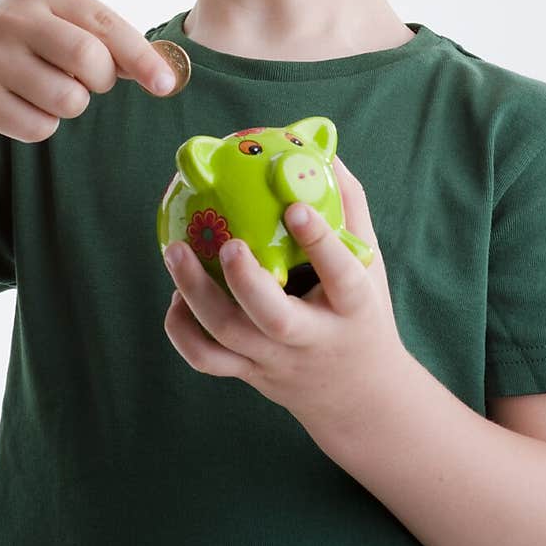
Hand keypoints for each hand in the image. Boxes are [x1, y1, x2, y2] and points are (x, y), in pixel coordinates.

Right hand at [0, 0, 176, 141]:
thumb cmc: (30, 49)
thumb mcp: (63, 29)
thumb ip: (110, 44)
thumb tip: (164, 74)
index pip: (105, 25)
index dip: (141, 57)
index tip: (166, 84)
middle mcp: (13, 18)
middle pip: (89, 59)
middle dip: (101, 80)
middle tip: (86, 81)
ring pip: (68, 99)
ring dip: (71, 105)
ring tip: (48, 91)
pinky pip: (40, 128)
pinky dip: (43, 126)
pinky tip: (22, 107)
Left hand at [162, 153, 407, 432]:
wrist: (358, 397)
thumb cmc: (362, 313)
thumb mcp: (370, 264)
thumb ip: (348, 207)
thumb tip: (320, 148)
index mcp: (352, 310)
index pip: (341, 276)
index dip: (319, 242)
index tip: (295, 208)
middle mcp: (311, 340)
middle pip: (273, 319)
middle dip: (245, 281)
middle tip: (227, 243)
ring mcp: (275, 361)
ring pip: (227, 339)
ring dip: (195, 295)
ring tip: (175, 251)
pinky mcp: (248, 375)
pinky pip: (204, 359)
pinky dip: (181, 328)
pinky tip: (176, 294)